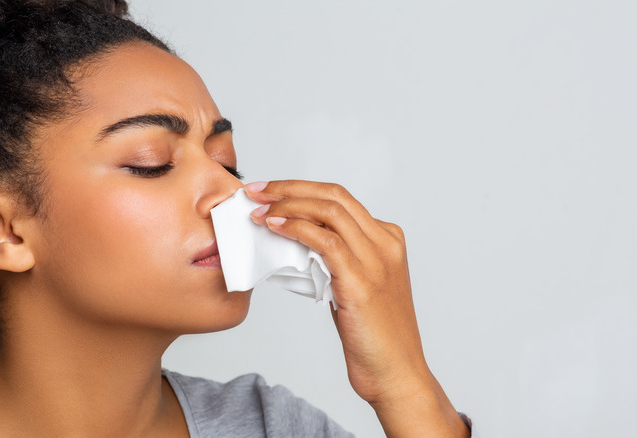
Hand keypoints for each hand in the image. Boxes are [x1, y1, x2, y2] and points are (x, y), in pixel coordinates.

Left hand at [245, 180, 469, 437]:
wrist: (396, 373)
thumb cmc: (373, 336)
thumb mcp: (355, 286)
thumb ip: (336, 259)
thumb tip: (295, 240)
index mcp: (387, 239)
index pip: (339, 198)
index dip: (301, 189)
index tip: (269, 191)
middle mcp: (386, 243)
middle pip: (333, 196)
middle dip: (289, 188)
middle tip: (255, 191)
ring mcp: (377, 261)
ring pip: (329, 212)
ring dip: (288, 205)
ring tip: (259, 210)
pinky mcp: (362, 282)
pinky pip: (326, 242)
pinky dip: (297, 229)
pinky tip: (275, 228)